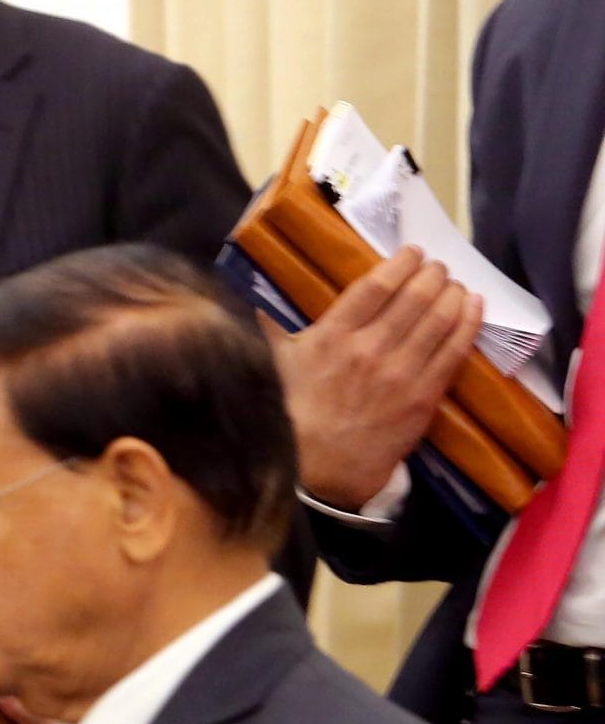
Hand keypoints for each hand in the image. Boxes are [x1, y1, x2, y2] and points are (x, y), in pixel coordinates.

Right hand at [265, 246, 481, 509]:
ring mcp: (399, 374)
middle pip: (413, 298)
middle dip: (432, 276)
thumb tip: (249, 307)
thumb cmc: (292, 414)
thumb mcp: (274, 366)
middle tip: (439, 267)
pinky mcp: (423, 398)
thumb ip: (268, 331)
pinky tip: (474, 308)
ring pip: (437, 320)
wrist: (317, 470)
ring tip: (456, 284)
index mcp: (331, 336)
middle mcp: (368, 349)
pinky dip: (467, 326)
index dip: (399, 265)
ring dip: (452, 295)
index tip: (412, 253)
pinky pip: (453, 353)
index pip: (375, 288)